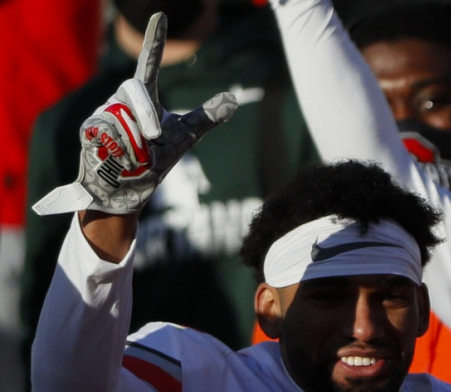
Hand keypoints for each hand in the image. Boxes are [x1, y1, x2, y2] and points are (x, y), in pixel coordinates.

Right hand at [32, 12, 236, 216]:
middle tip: (155, 137)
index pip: (148, 63)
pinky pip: (107, 131)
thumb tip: (234, 100)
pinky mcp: (89, 128)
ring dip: (137, 141)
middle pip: (134, 88)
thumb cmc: (153, 160)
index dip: (155, 40)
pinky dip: (122, 150)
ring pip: (122, 115)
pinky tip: (123, 160)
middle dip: (147, 114)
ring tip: (139, 157)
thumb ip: (206, 117)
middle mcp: (121, 98)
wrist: (129, 189)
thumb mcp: (184, 136)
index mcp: (143, 97)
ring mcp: (102, 111)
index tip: (162, 15)